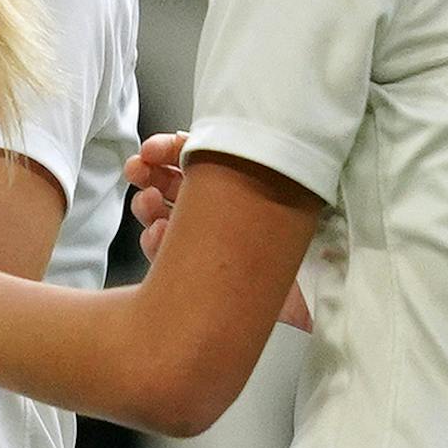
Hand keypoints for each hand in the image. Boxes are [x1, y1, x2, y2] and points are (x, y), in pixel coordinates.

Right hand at [126, 130, 309, 328]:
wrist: (310, 303)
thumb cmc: (294, 243)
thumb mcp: (278, 191)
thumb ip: (240, 166)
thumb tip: (203, 144)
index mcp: (240, 184)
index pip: (198, 159)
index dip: (170, 150)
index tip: (152, 150)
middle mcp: (221, 209)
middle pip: (173, 183)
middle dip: (149, 173)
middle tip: (137, 170)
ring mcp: (206, 240)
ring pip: (162, 214)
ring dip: (147, 205)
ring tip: (149, 204)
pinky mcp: (197, 269)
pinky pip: (164, 253)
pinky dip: (154, 242)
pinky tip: (159, 236)